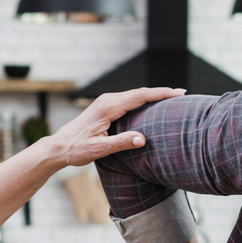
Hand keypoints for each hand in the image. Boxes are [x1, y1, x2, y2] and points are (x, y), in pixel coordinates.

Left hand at [43, 87, 184, 167]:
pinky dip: (143, 100)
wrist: (59, 147)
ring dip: (153, 96)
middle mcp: (107, 100)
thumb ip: (121, 143)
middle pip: (140, 92)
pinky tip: (152, 105)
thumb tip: (143, 139)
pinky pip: (129, 100)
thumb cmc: (76, 149)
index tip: (178, 93)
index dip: (160, 94)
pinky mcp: (105, 107)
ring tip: (172, 98)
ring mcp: (106, 102)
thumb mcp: (99, 150)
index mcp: (108, 107)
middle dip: (161, 92)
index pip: (140, 96)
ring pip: (135, 95)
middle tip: (182, 94)